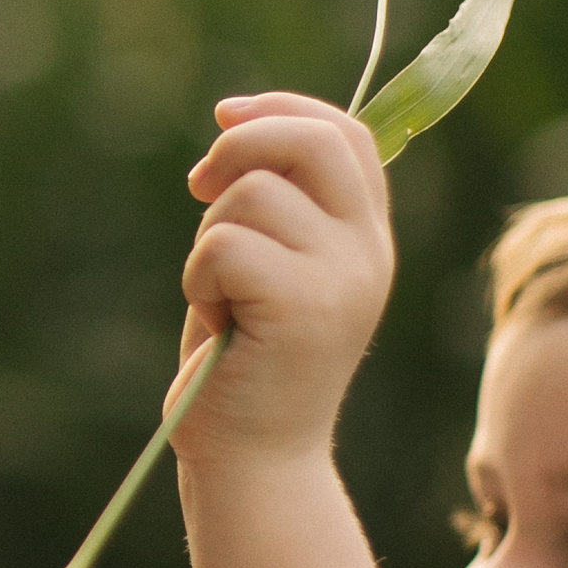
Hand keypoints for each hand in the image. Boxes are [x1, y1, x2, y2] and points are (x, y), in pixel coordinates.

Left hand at [170, 92, 392, 467]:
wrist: (255, 458)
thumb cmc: (245, 361)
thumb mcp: (271, 266)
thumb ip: (275, 199)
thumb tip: (232, 118)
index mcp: (366, 237)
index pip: (348, 135)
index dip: (283, 109)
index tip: (224, 116)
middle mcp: (368, 253)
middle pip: (313, 141)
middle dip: (241, 145)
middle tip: (200, 187)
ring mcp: (342, 279)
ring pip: (252, 194)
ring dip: (209, 236)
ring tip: (220, 294)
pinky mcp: (303, 306)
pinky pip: (224, 244)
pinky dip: (199, 277)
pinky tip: (217, 321)